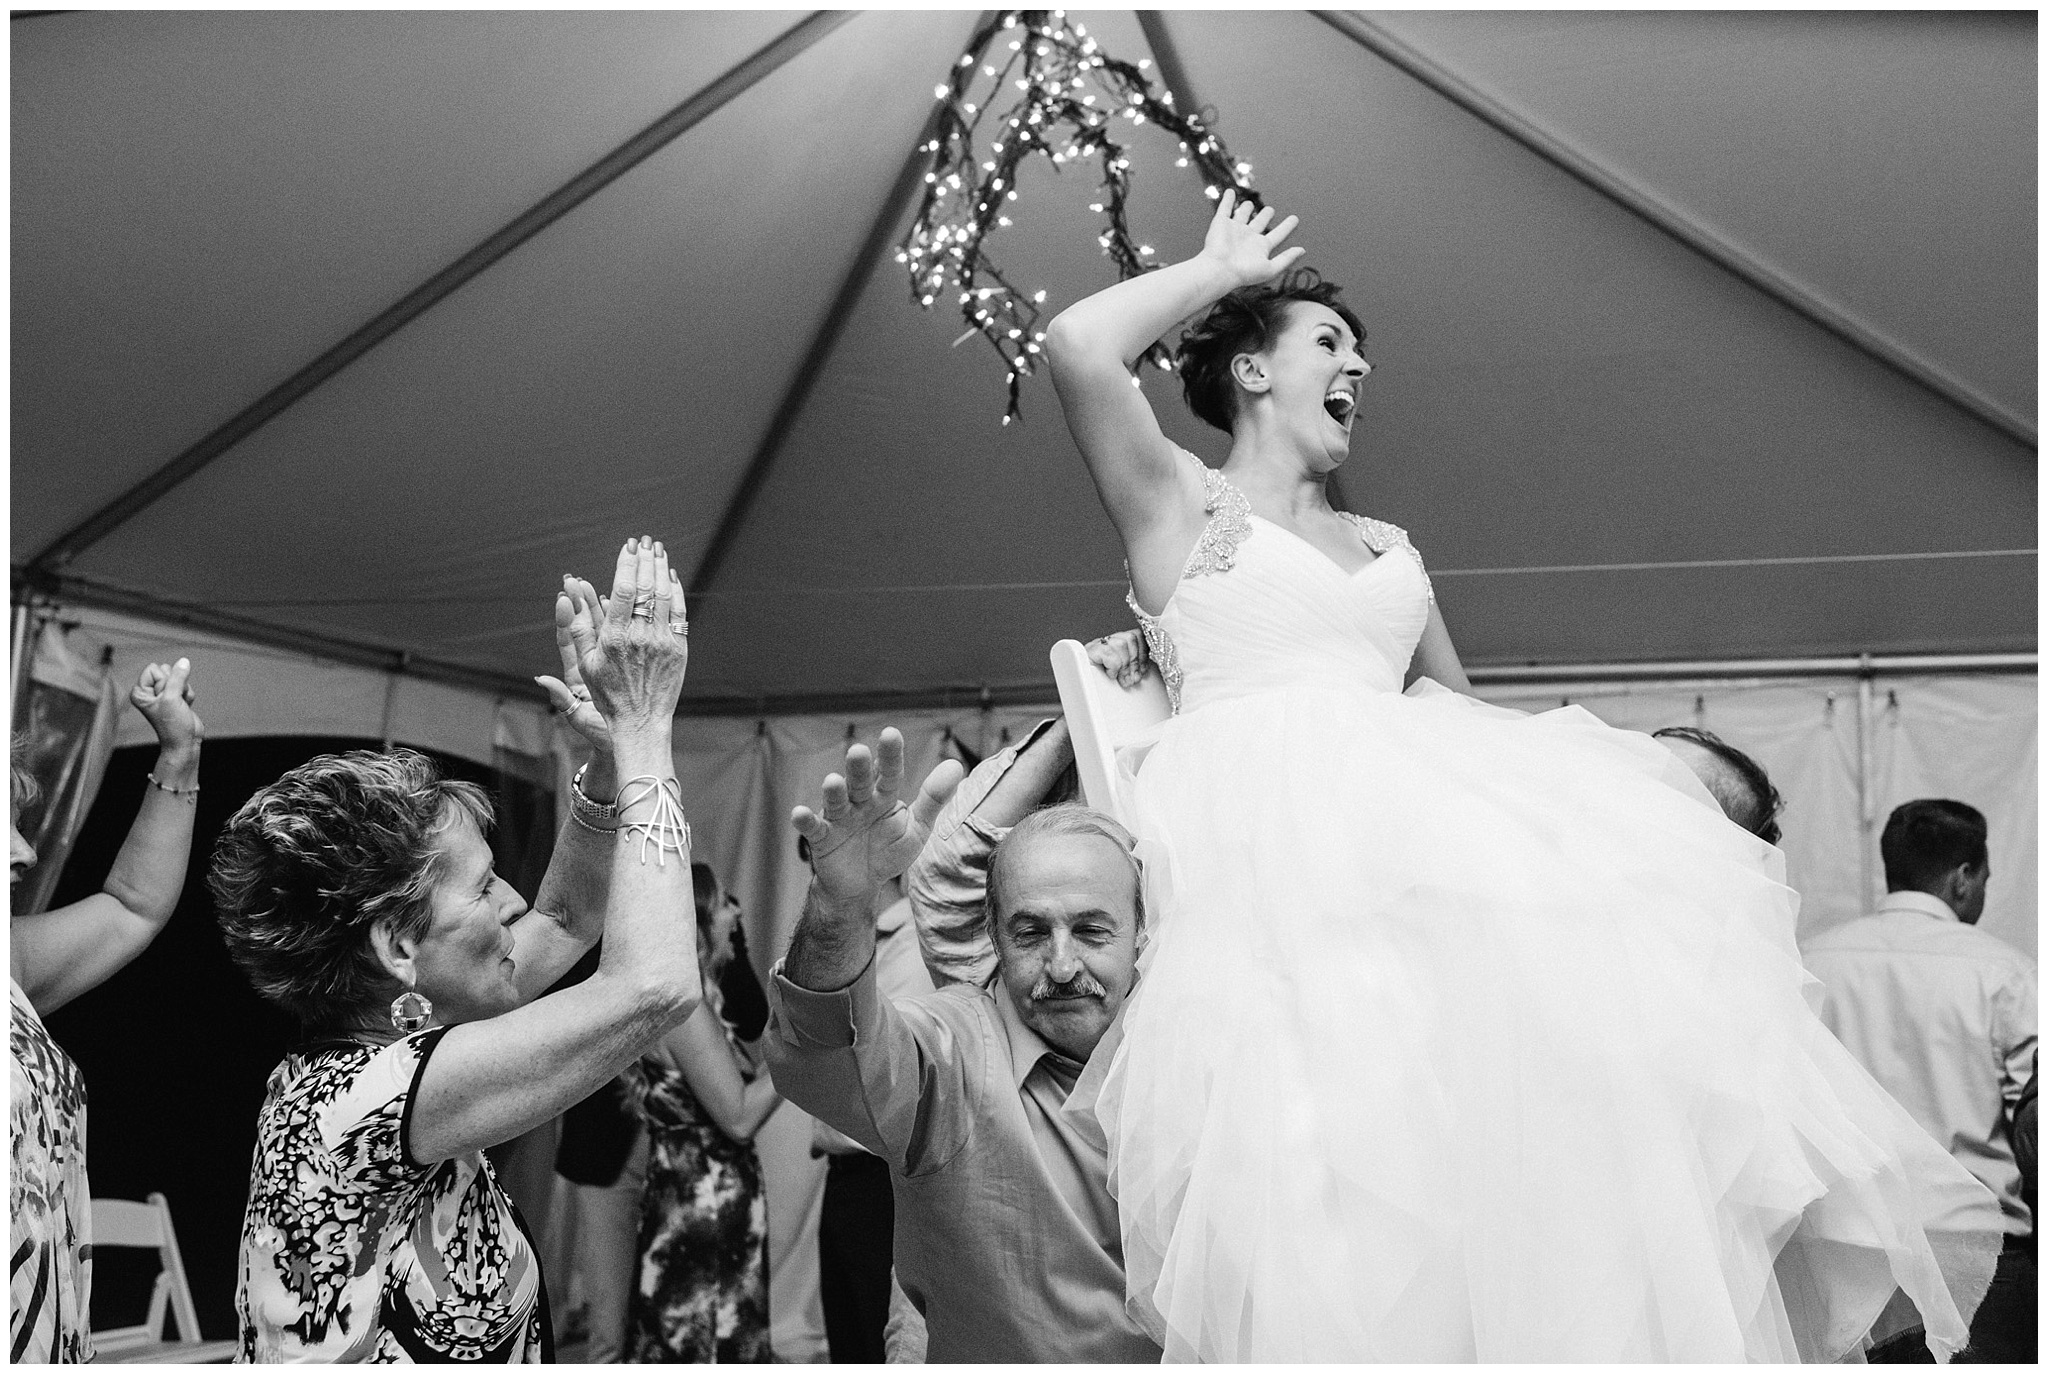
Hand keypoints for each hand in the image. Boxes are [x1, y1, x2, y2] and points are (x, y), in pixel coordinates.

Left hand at [129, 658, 202, 751]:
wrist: (185, 742)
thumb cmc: (172, 725)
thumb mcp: (172, 698)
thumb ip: (178, 677)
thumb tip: (184, 661)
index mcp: (140, 692)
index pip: (153, 669)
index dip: (163, 681)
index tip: (165, 698)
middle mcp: (150, 692)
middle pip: (167, 671)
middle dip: (175, 684)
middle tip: (173, 702)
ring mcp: (163, 694)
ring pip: (178, 677)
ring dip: (183, 690)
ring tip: (180, 705)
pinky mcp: (176, 697)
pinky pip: (186, 685)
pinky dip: (188, 695)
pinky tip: (185, 707)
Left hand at [535, 576, 610, 752]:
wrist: (627, 742)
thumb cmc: (603, 735)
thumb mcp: (580, 718)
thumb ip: (562, 698)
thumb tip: (540, 679)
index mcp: (578, 676)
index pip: (569, 642)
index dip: (565, 620)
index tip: (562, 599)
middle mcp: (592, 666)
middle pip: (584, 630)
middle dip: (579, 605)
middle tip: (574, 581)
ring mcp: (608, 663)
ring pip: (602, 631)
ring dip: (598, 608)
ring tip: (592, 585)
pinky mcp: (624, 664)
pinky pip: (621, 638)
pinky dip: (619, 622)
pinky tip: (620, 605)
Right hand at [568, 538, 689, 739]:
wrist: (641, 721)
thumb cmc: (608, 695)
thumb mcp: (585, 666)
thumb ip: (577, 631)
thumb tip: (564, 597)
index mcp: (615, 637)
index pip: (625, 589)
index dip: (628, 563)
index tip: (628, 546)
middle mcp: (641, 636)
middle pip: (648, 586)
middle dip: (646, 559)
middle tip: (645, 541)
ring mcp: (663, 641)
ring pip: (665, 595)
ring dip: (662, 569)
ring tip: (658, 551)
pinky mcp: (678, 648)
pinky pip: (680, 612)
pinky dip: (675, 591)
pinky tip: (670, 577)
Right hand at [792, 729, 962, 906]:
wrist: (861, 885)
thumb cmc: (889, 850)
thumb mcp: (917, 827)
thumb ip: (934, 798)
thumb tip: (957, 765)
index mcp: (883, 796)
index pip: (889, 772)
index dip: (889, 755)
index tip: (891, 733)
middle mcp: (859, 802)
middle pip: (860, 782)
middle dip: (858, 767)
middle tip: (858, 750)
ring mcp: (838, 819)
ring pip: (836, 801)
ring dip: (833, 791)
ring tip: (832, 781)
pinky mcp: (822, 839)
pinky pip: (813, 829)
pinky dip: (804, 821)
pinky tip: (798, 813)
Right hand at [1086, 628, 1150, 689]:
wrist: (1080, 688)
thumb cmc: (1099, 683)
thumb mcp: (1121, 675)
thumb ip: (1131, 669)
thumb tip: (1140, 673)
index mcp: (1115, 643)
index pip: (1136, 634)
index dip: (1143, 652)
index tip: (1143, 669)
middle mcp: (1105, 641)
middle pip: (1130, 638)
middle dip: (1135, 661)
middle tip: (1132, 679)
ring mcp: (1096, 645)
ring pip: (1121, 644)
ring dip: (1125, 666)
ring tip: (1122, 679)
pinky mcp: (1089, 652)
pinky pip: (1108, 653)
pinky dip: (1113, 666)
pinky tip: (1110, 674)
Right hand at [1198, 189, 1302, 288]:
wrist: (1218, 269)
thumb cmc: (1243, 272)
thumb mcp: (1270, 268)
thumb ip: (1286, 259)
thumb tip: (1302, 250)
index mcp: (1260, 248)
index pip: (1277, 235)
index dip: (1287, 227)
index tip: (1295, 219)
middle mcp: (1247, 238)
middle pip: (1258, 224)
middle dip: (1264, 216)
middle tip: (1270, 210)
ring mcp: (1234, 230)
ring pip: (1242, 216)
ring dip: (1245, 209)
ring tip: (1248, 203)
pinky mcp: (1220, 223)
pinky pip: (1225, 208)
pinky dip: (1227, 199)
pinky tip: (1230, 192)